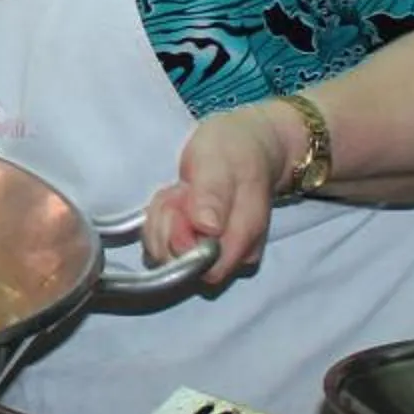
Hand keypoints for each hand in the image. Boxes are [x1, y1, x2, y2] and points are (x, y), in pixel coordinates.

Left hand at [141, 102, 293, 285]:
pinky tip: (177, 199)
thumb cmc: (235, 151)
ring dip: (162, 220)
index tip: (181, 200)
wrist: (250, 146)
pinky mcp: (201, 246)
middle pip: (180, 264)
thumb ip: (212, 194)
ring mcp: (217, 253)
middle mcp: (233, 255)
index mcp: (243, 238)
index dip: (178, 239)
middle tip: (180, 191)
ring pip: (169, 254)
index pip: (201, 267)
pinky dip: (162, 221)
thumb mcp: (218, 161)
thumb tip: (208, 228)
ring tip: (181, 191)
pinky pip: (167, 245)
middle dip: (166, 225)